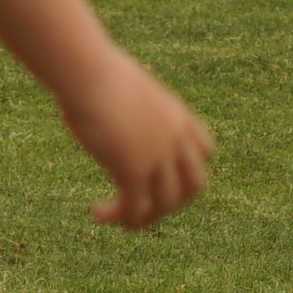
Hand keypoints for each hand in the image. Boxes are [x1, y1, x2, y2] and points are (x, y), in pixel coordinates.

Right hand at [58, 51, 209, 228]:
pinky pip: (135, 207)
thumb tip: (111, 103)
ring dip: (144, 217)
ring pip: (167, 203)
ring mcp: (159, 155)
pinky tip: (98, 214)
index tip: (162, 175)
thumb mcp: (125, 87)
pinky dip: (120, 218)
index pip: (205, 151)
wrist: (88, 74)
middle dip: (174, 201)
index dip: (188, 169)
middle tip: (145, 207)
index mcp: (178, 116)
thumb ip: (130, 104)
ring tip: (119, 219)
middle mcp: (176, 138)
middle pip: (195, 184)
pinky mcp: (134, 169)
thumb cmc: (94, 73)